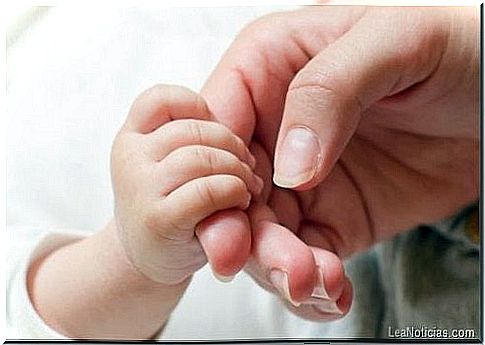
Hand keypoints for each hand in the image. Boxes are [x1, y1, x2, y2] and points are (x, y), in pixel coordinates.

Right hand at [111, 85, 262, 283]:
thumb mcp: (171, 164)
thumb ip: (195, 141)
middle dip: (233, 146)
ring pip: (201, 158)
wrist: (148, 258)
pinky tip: (239, 203)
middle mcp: (129, 157)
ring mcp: (140, 188)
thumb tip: (241, 143)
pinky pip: (207, 191)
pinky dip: (233, 192)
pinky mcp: (158, 220)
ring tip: (247, 188)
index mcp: (132, 136)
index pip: (161, 99)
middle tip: (248, 167)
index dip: (198, 108)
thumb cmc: (171, 204)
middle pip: (194, 129)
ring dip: (237, 172)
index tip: (216, 137)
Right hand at [200, 6, 478, 319]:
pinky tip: (333, 291)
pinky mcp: (336, 216)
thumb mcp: (392, 37)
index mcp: (268, 70)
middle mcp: (276, 126)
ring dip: (280, 268)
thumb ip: (326, 89)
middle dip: (245, 237)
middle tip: (281, 267)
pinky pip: (308, 255)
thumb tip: (289, 167)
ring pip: (265, 232)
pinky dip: (314, 283)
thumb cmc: (453, 44)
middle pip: (233, 190)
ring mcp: (303, 177)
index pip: (217, 127)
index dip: (215, 176)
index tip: (235, 217)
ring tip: (314, 283)